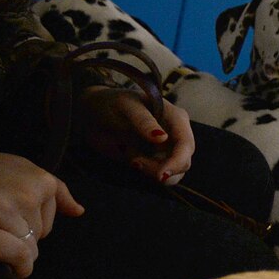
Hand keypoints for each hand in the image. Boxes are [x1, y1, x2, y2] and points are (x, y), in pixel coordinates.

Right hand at [0, 151, 85, 276]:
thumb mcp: (8, 168)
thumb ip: (44, 187)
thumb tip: (78, 210)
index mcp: (32, 173)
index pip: (56, 204)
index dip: (35, 217)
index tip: (16, 218)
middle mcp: (24, 189)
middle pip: (43, 230)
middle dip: (23, 234)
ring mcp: (6, 211)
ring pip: (30, 247)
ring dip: (12, 250)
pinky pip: (19, 259)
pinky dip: (17, 267)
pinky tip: (5, 265)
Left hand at [77, 87, 195, 184]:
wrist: (93, 114)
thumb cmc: (111, 102)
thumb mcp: (126, 106)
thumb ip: (143, 121)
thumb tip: (162, 138)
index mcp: (175, 117)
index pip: (186, 144)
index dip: (178, 161)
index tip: (161, 175)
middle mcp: (175, 134)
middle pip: (183, 162)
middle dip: (161, 169)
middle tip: (135, 163)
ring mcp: (165, 149)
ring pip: (173, 173)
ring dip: (152, 172)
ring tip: (132, 159)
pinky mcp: (154, 161)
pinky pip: (158, 175)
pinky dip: (145, 172)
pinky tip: (131, 157)